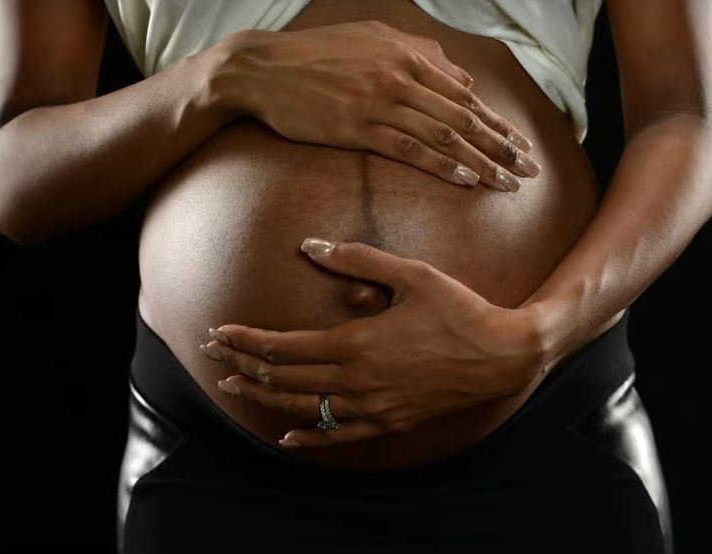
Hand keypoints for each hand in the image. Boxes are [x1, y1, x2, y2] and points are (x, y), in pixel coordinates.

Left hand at [199, 237, 546, 447]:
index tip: (219, 331)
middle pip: (283, 377)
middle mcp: (356, 380)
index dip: (246, 339)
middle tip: (211, 354)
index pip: (283, 346)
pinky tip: (287, 435)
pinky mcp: (388, 421)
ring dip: (264, 396)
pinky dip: (309, 435)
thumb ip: (357, 259)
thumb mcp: (411, 273)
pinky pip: (339, 435)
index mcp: (355, 342)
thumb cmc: (458, 309)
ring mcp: (371, 406)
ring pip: (303, 407)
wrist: (501, 355)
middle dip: (242, 364)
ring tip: (233, 386)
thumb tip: (309, 245)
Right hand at [216, 21, 540, 191]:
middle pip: (462, 117)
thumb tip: (461, 79)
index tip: (520, 145)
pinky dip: (439, 165)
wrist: (262, 67)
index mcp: (406, 55)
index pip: (463, 95)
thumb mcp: (372, 38)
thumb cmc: (317, 54)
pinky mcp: (355, 127)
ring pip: (442, 135)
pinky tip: (463, 181)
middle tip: (529, 171)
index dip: (496, 122)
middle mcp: (399, 77)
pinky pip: (407, 148)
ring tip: (507, 183)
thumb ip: (421, 53)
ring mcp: (378, 102)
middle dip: (501, 146)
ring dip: (479, 162)